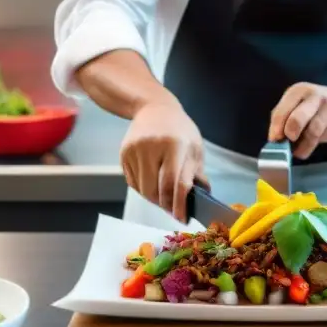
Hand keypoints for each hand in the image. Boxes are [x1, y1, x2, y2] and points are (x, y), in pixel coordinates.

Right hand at [120, 94, 206, 220]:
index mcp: (174, 144)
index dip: (179, 204)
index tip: (182, 218)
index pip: (175, 182)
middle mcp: (151, 147)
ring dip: (155, 199)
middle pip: (156, 190)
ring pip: (143, 189)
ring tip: (165, 197)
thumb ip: (197, 173)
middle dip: (166, 205)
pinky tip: (153, 184)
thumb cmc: (179, 129)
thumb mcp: (195, 146)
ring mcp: (134, 150)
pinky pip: (133, 183)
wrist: (153, 108)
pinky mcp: (123, 154)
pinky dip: (144, 190)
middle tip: (174, 210)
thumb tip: (202, 198)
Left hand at [269, 83, 326, 159]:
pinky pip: (325, 132)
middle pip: (294, 119)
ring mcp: (326, 101)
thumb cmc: (323, 109)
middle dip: (290, 135)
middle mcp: (310, 93)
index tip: (274, 142)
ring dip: (304, 145)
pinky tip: (312, 146)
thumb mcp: (302, 109)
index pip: (279, 112)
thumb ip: (287, 119)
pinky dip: (315, 143)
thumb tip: (275, 139)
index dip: (275, 130)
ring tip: (300, 152)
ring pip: (311, 129)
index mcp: (297, 91)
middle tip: (289, 144)